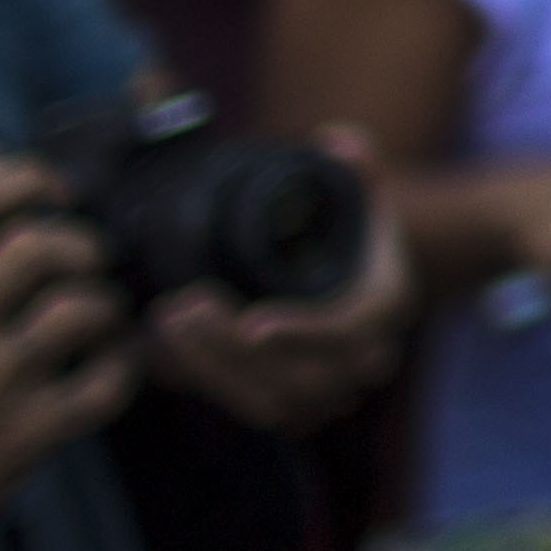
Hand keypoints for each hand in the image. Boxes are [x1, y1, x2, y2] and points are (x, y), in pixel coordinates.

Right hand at [0, 157, 136, 550]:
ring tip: (102, 323)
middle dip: (85, 246)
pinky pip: (102, 386)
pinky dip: (121, 373)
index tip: (61, 192)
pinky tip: (108, 372)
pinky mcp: (21, 438)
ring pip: (79, 310)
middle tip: (91, 266)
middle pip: (38, 247)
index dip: (32, 181)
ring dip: (109, 310)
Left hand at [142, 135, 412, 434]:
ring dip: (213, 368)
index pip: (349, 331)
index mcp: (386, 304)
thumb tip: (337, 141)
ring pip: (270, 404)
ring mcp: (331, 391)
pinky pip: (248, 409)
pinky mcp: (295, 407)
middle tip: (182, 308)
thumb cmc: (354, 231)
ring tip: (166, 320)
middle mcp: (365, 360)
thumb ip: (357, 161)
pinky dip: (205, 381)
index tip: (252, 321)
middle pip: (301, 379)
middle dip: (234, 351)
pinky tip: (163, 346)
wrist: (361, 281)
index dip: (303, 332)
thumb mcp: (362, 190)